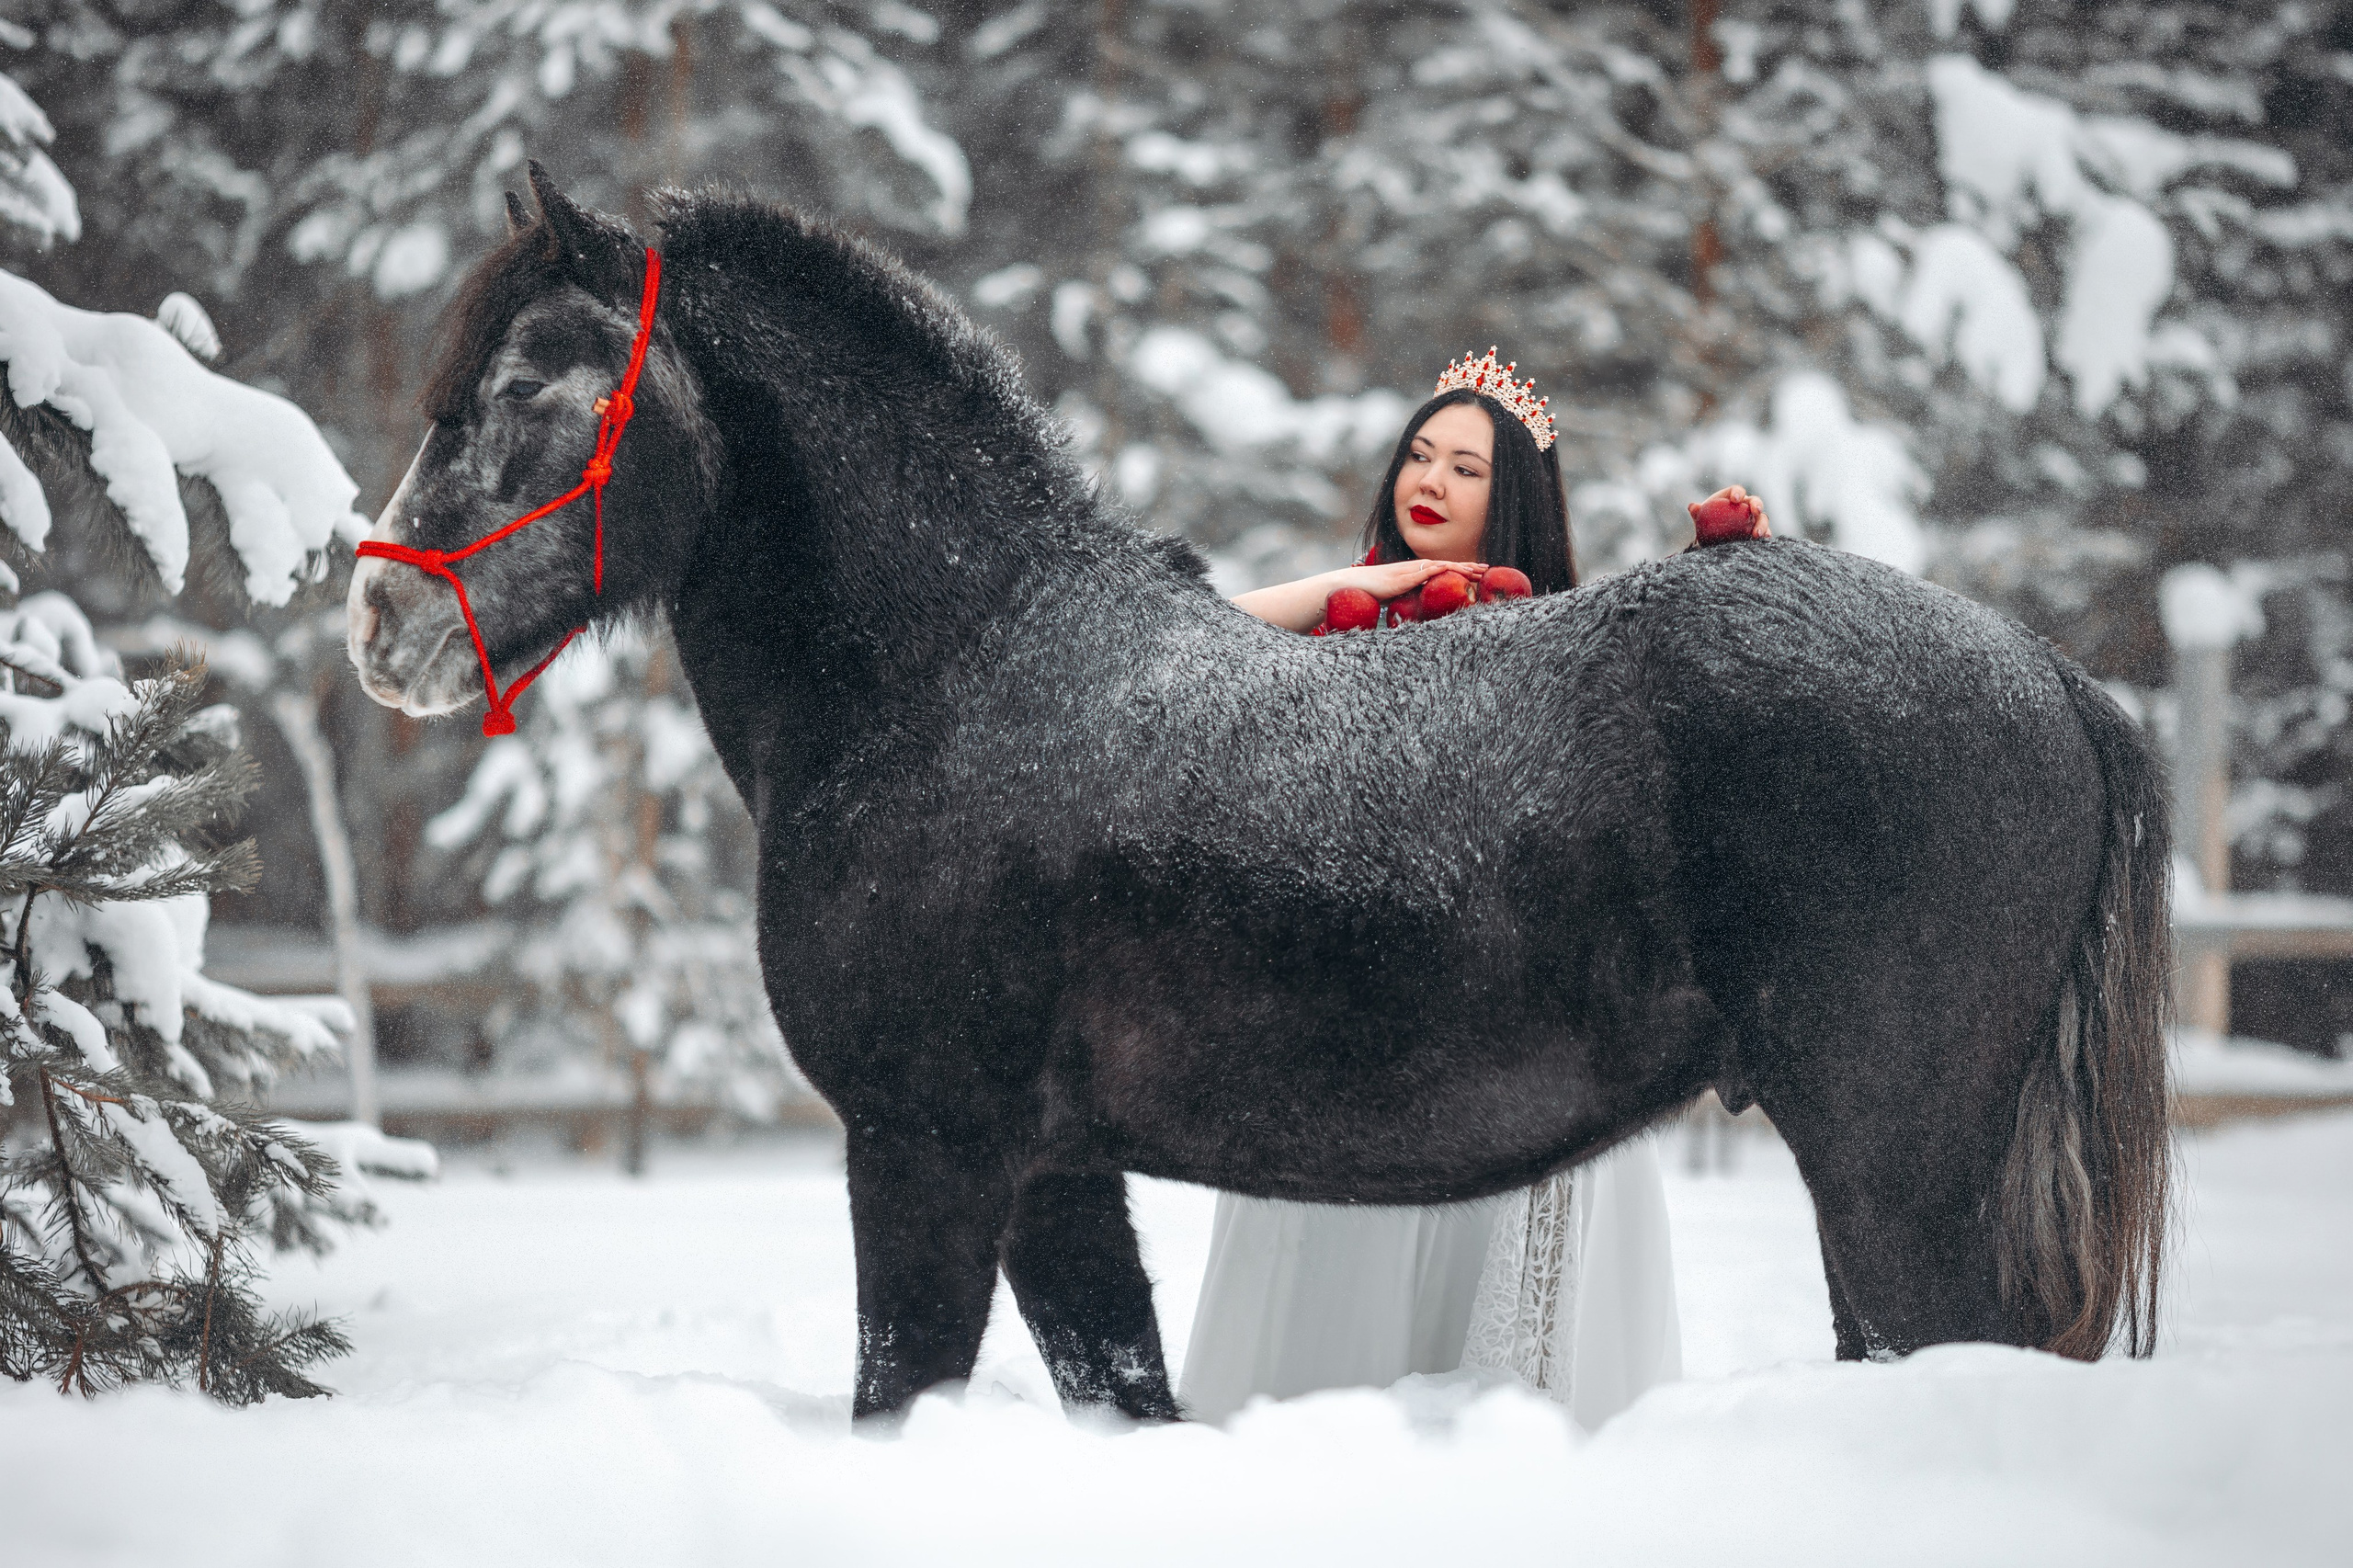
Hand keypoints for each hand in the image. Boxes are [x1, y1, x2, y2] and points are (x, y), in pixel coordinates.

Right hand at [1332, 558, 1486, 599]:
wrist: (1346, 586)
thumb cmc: (1366, 593)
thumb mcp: (1392, 597)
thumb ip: (1405, 599)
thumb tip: (1415, 610)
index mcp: (1411, 574)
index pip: (1441, 570)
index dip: (1460, 570)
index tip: (1476, 573)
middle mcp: (1411, 570)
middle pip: (1445, 565)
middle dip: (1467, 567)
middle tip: (1487, 569)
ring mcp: (1406, 572)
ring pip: (1438, 566)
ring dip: (1459, 567)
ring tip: (1477, 570)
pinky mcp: (1399, 578)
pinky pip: (1422, 572)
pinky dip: (1438, 570)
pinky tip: (1451, 570)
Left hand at [1689, 485, 1769, 544]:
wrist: (1714, 535)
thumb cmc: (1708, 521)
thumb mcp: (1702, 517)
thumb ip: (1697, 512)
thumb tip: (1692, 507)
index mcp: (1734, 497)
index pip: (1738, 491)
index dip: (1738, 493)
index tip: (1735, 499)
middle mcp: (1747, 505)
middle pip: (1755, 502)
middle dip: (1757, 505)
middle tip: (1755, 512)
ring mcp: (1754, 518)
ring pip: (1762, 518)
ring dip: (1762, 524)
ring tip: (1757, 534)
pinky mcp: (1757, 530)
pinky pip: (1764, 532)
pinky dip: (1765, 535)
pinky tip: (1765, 539)